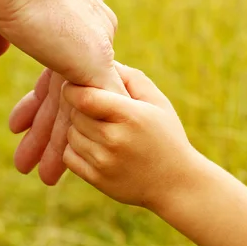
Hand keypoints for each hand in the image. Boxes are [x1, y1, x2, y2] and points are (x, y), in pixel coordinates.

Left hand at [61, 64, 193, 210]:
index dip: (74, 89)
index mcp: (131, 116)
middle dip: (79, 108)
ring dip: (78, 129)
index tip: (76, 86)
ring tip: (98, 128)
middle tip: (93, 108)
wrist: (176, 184)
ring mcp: (104, 162)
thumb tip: (103, 61)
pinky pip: (69, 157)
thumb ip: (131, 78)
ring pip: (71, 135)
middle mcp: (115, 139)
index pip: (84, 97)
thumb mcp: (158, 102)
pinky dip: (76, 149)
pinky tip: (94, 146)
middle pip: (75, 114)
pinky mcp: (97, 179)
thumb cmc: (167, 136)